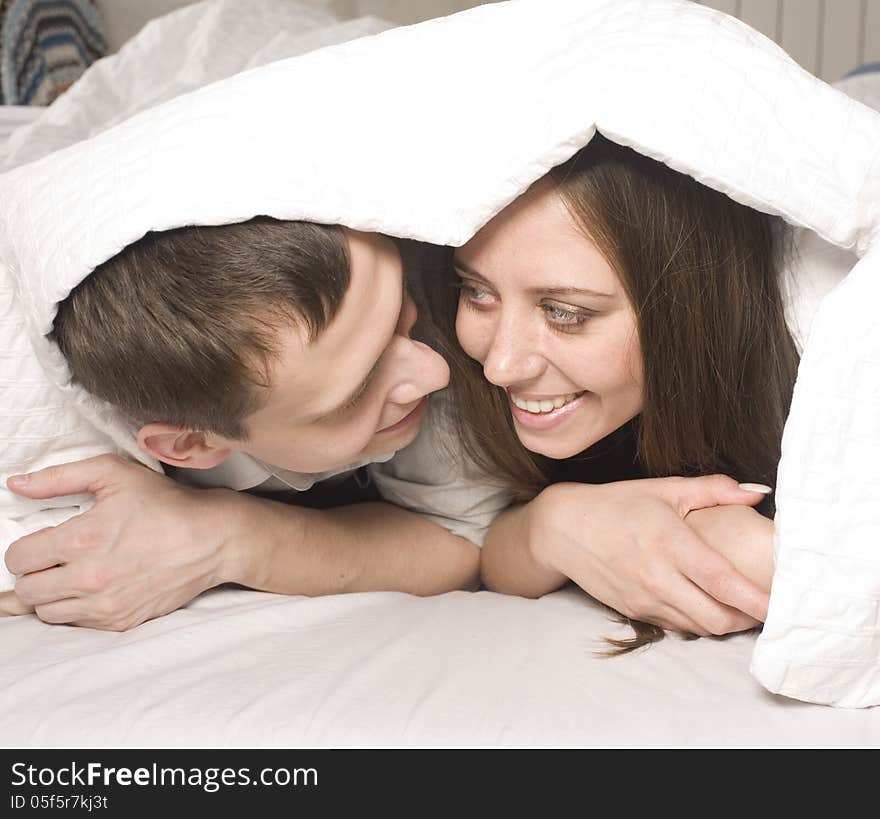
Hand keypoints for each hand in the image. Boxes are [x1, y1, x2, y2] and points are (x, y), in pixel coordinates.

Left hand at [4, 455, 235, 630]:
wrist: (212, 539)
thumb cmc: (166, 504)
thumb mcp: (114, 474)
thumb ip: (59, 477)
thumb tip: (16, 484)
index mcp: (81, 541)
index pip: (17, 559)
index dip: (24, 548)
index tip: (42, 542)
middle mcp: (88, 579)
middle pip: (26, 591)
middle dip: (34, 573)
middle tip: (55, 558)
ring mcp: (105, 606)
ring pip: (46, 612)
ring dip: (51, 594)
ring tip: (71, 574)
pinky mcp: (120, 622)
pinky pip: (76, 625)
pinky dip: (76, 609)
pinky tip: (93, 588)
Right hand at [530, 475, 771, 636]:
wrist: (563, 528)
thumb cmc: (617, 504)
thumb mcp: (664, 489)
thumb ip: (713, 490)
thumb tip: (755, 493)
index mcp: (670, 543)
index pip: (723, 582)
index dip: (755, 600)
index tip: (780, 608)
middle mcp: (658, 577)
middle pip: (717, 618)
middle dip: (746, 619)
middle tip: (763, 607)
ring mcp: (644, 598)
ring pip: (699, 627)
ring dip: (723, 622)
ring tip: (738, 607)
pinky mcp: (634, 612)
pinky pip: (676, 626)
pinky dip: (696, 621)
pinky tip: (702, 604)